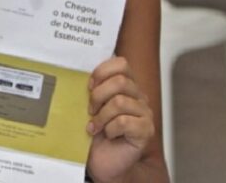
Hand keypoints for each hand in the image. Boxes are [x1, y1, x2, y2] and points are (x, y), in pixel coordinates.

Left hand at [86, 57, 154, 182]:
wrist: (102, 160)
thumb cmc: (96, 132)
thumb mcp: (90, 105)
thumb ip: (92, 88)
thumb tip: (79, 73)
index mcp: (126, 85)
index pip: (121, 64)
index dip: (102, 72)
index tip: (88, 86)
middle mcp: (138, 96)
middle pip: (120, 81)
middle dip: (98, 96)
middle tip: (90, 110)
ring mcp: (144, 113)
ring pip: (120, 102)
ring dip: (102, 116)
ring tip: (95, 126)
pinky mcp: (146, 130)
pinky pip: (124, 122)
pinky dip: (110, 129)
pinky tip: (107, 135)